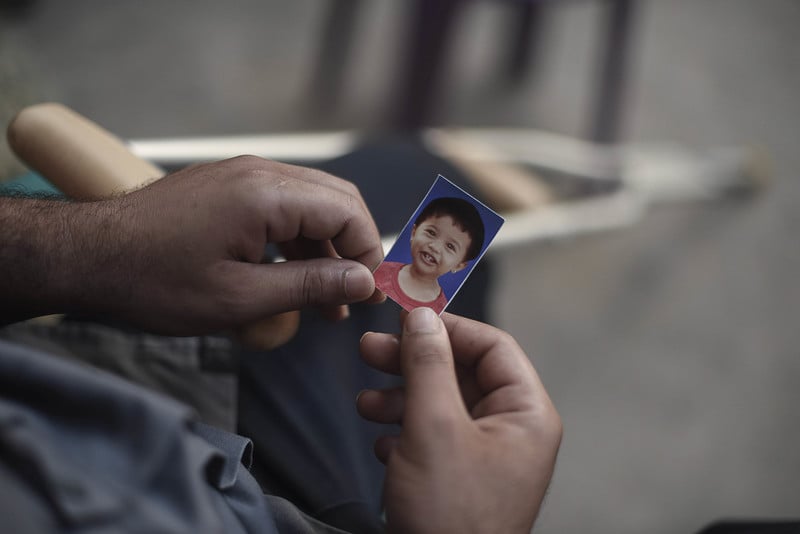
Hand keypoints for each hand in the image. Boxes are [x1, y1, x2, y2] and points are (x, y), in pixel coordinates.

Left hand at [0, 156, 383, 333]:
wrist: (86, 256)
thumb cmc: (156, 282)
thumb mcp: (239, 297)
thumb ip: (309, 286)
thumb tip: (363, 282)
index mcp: (267, 194)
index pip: (348, 212)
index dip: (366, 254)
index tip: (368, 297)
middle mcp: (260, 172)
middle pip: (336, 199)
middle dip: (352, 248)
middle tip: (354, 297)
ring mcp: (241, 174)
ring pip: (310, 203)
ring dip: (325, 248)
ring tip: (327, 301)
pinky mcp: (227, 186)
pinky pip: (281, 206)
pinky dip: (297, 240)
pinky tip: (293, 278)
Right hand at [358, 308, 561, 532]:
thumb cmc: (450, 515)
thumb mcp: (433, 428)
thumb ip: (428, 365)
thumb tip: (420, 316)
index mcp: (526, 415)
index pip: (493, 346)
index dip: (448, 327)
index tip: (405, 318)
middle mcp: (513, 432)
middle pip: (463, 374)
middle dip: (413, 363)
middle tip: (368, 350)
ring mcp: (487, 458)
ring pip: (443, 406)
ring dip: (401, 398)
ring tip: (364, 404)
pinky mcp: (462, 480)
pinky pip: (435, 439)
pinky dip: (405, 433)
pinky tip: (382, 444)